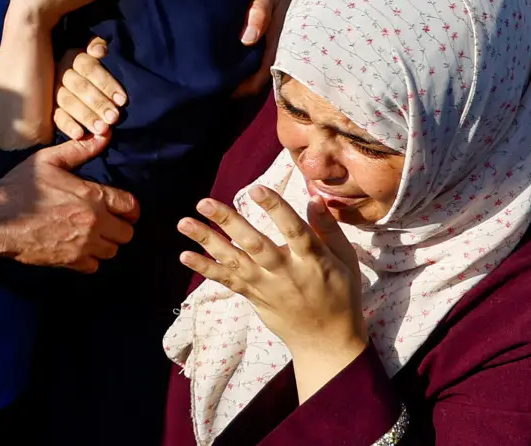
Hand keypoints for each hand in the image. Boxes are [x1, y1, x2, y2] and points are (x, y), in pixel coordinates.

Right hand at [0, 132, 138, 273]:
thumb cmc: (20, 187)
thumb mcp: (48, 160)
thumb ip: (79, 149)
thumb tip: (104, 136)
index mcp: (92, 196)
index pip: (130, 205)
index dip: (130, 207)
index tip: (124, 208)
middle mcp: (93, 222)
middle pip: (127, 233)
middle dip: (120, 226)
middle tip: (107, 221)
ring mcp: (83, 245)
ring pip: (113, 251)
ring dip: (106, 243)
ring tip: (93, 234)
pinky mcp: (70, 262)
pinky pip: (94, 266)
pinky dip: (90, 259)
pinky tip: (78, 247)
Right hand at [53, 37, 127, 138]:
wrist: (62, 73)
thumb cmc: (88, 65)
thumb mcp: (90, 49)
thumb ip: (95, 45)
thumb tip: (100, 51)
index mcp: (73, 57)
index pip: (89, 68)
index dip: (106, 83)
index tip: (122, 100)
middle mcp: (60, 72)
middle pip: (79, 87)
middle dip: (98, 102)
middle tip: (114, 117)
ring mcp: (52, 90)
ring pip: (67, 102)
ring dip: (86, 116)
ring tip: (102, 128)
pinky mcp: (47, 107)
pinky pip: (55, 116)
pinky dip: (67, 125)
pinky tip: (80, 134)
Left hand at [177, 188, 365, 367]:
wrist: (326, 341)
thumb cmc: (340, 294)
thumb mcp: (345, 260)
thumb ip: (329, 229)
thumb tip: (313, 198)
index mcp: (312, 260)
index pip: (294, 231)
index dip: (276, 209)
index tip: (256, 189)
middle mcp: (285, 272)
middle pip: (254, 244)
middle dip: (228, 222)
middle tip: (204, 202)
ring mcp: (266, 286)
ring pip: (234, 261)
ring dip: (207, 241)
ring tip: (184, 223)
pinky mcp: (253, 296)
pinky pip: (226, 281)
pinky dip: (205, 268)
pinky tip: (185, 256)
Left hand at [233, 0, 315, 96]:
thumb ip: (258, 13)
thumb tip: (246, 41)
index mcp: (284, 42)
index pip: (264, 76)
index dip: (247, 87)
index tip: (229, 92)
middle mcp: (289, 48)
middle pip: (268, 77)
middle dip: (248, 84)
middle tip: (224, 87)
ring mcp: (290, 45)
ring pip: (271, 69)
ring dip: (253, 74)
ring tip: (231, 78)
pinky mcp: (288, 39)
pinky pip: (273, 58)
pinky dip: (259, 62)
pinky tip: (245, 61)